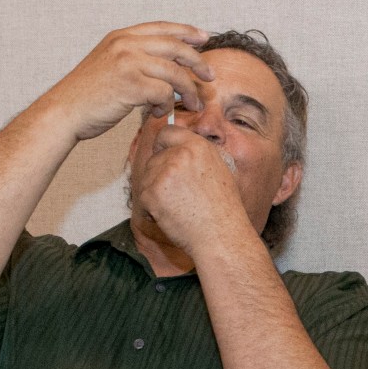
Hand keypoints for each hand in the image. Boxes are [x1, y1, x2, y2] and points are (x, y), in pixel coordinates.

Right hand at [36, 22, 214, 141]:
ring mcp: (128, 63)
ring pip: (175, 73)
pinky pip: (165, 93)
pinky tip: (160, 112)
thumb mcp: (108, 64)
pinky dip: (168, 105)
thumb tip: (166, 67)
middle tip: (210, 76)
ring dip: (189, 90)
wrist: (64, 112)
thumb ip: (133, 58)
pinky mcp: (131, 85)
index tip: (203, 37)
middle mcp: (126, 44)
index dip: (186, 31)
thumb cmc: (87, 95)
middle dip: (198, 62)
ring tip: (194, 104)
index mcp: (121, 36)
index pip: (162, 27)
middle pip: (175, 47)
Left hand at [133, 124, 256, 254]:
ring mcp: (164, 172)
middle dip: (159, 175)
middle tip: (177, 195)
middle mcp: (180, 154)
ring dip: (156, 193)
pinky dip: (152, 210)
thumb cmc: (224, 210)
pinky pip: (143, 197)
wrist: (220, 236)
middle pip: (155, 158)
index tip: (164, 154)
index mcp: (198, 146)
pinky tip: (171, 217)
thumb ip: (198, 156)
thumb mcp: (220, 171)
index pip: (167, 132)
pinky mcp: (151, 192)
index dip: (163, 144)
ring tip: (178, 208)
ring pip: (147, 178)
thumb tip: (180, 150)